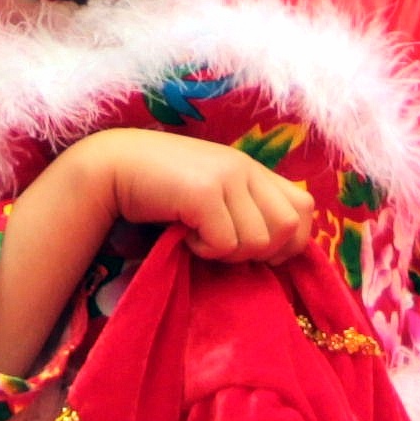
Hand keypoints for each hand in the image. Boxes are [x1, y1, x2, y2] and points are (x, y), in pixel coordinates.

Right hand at [74, 126, 318, 263]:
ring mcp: (226, 177)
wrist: (114, 167)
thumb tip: (281, 248)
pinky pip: (224, 244)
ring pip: (258, 242)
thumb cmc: (162, 186)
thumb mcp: (215, 189)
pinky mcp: (203, 192)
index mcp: (253, 168)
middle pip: (288, 229)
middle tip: (225, 246)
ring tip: (202, 238)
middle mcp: (245, 168)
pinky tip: (186, 236)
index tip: (260, 252)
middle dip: (261, 252)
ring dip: (229, 253)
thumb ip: (247, 205)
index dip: (291, 240)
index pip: (305, 208)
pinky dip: (205, 251)